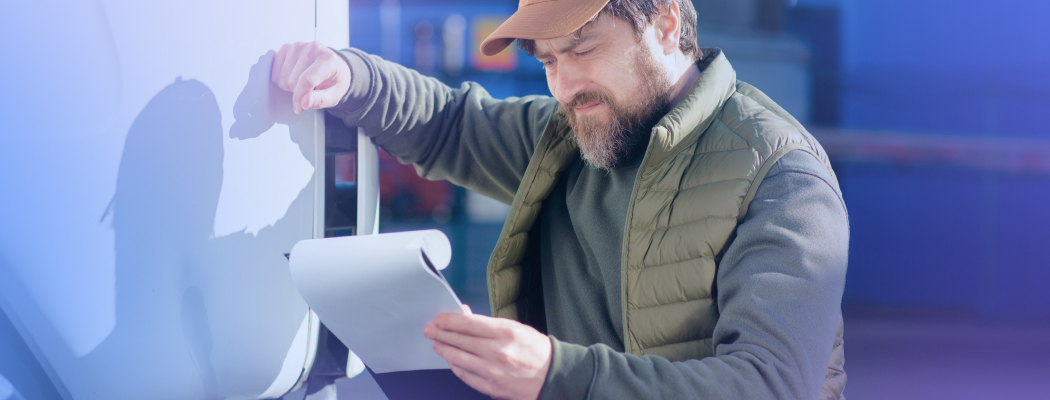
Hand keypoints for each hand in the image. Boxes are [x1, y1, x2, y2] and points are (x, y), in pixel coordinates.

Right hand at [271, 41, 350, 113]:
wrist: (333, 66)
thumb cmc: (334, 81)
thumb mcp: (335, 95)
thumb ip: (321, 100)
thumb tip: (304, 103)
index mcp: (328, 60)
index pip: (307, 80)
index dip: (300, 97)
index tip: (299, 108)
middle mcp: (312, 48)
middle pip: (292, 81)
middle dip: (298, 91)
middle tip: (310, 89)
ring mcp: (298, 46)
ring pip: (282, 78)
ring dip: (290, 85)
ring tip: (303, 81)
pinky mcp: (286, 48)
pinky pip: (275, 71)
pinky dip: (282, 78)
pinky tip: (294, 75)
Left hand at [423, 305, 551, 399]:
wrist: (551, 377)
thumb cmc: (535, 350)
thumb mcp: (516, 328)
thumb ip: (488, 324)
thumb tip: (465, 316)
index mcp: (506, 332)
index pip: (467, 323)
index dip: (449, 320)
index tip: (439, 318)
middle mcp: (497, 352)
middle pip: (459, 340)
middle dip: (441, 333)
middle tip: (430, 330)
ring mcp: (493, 372)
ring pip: (458, 359)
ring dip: (444, 350)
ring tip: (437, 344)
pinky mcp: (491, 387)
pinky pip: (465, 375)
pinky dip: (455, 366)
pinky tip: (451, 360)